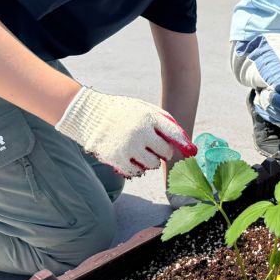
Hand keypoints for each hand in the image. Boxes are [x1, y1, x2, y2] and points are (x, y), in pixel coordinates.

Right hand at [56, 87, 196, 177]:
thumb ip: (162, 120)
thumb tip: (182, 138)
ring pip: (153, 164)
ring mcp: (129, 147)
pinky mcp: (118, 159)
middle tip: (160, 150)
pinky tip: (135, 160)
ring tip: (145, 153)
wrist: (90, 115)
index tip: (189, 150)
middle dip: (165, 152)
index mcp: (148, 117)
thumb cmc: (122, 111)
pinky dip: (139, 168)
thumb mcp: (143, 107)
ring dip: (153, 161)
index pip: (174, 133)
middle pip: (165, 151)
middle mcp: (140, 132)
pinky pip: (137, 171)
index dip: (183, 143)